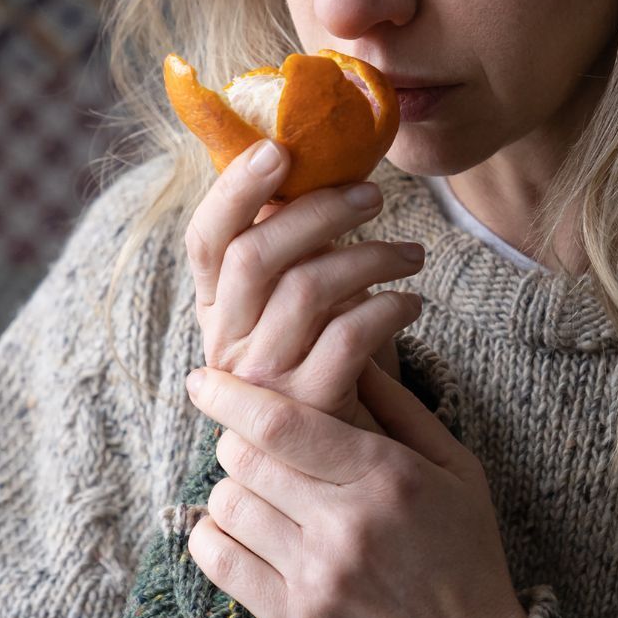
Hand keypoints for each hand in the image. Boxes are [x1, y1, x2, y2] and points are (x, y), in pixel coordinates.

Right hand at [183, 138, 423, 434]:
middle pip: (255, 255)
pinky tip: (412, 303)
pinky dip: (389, 307)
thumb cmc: (325, 366)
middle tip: (374, 195)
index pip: (205, 239)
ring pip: (308, 288)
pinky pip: (350, 336)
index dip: (234, 188)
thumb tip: (312, 166)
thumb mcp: (295, 308)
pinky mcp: (310, 407)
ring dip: (370, 256)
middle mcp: (227, 343)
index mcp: (216, 309)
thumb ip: (291, 253)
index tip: (278, 148)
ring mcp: (264, 379)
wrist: (339, 470)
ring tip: (412, 254)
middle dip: (320, 211)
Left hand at [183, 359, 528, 617]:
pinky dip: (213, 538)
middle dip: (234, 441)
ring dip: (230, 491)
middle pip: (244, 458)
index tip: (202, 381)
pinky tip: (238, 534)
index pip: (281, 422)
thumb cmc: (466, 556)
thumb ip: (400, 409)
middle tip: (249, 446)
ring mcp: (318, 577)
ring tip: (257, 496)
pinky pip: (218, 562)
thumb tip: (349, 358)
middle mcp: (348, 524)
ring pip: (227, 505)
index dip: (230, 395)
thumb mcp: (457, 470)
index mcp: (387, 476)